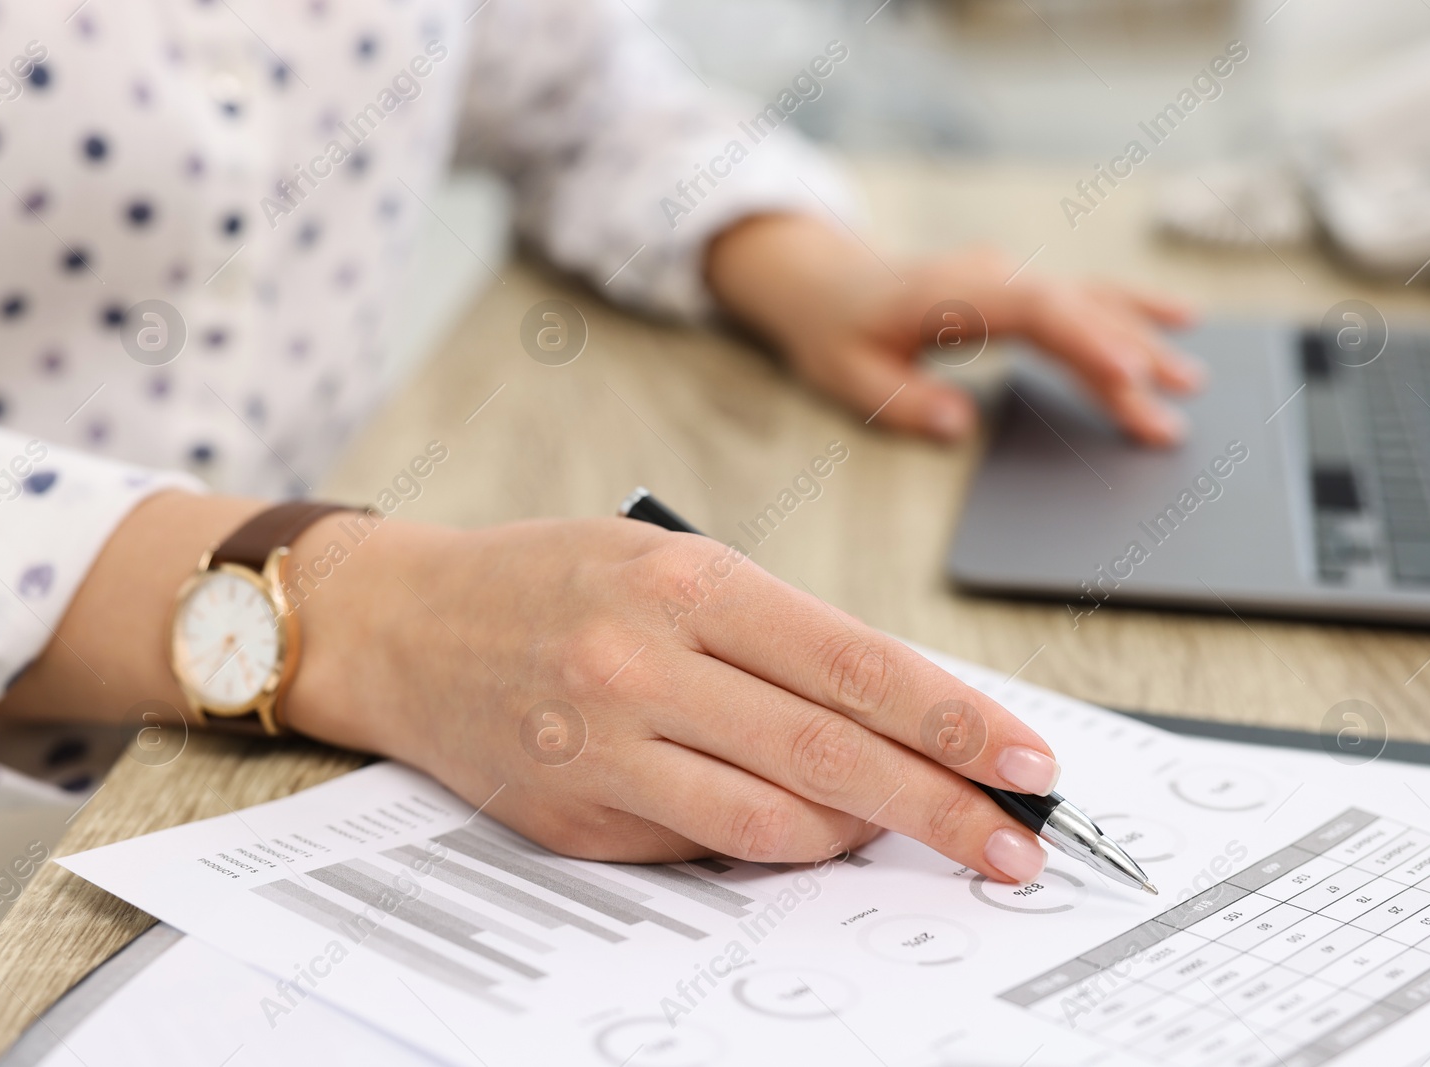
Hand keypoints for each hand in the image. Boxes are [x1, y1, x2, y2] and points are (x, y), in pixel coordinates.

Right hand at [286, 515, 1062, 882]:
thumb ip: (777, 637)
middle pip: (832, 751)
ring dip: (863, 836)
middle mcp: (646, 661)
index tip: (1027, 760)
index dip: (957, 720)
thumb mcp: (671, 563)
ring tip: (917, 833)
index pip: (856, 663)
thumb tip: (897, 718)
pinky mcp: (577, 813)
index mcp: (689, 580)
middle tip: (1019, 842)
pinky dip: (772, 844)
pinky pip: (705, 847)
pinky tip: (806, 830)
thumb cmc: (551, 580)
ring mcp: (607, 746)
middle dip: (946, 805)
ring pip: (775, 818)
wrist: (403, 624)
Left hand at [707, 214, 1204, 445]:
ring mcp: (1009, 275)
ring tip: (1189, 382)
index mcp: (950, 293)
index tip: (1127, 380)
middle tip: (1168, 421)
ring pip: (1088, 303)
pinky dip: (1131, 308)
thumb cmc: (836, 332)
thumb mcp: (850, 377)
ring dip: (1141, 340)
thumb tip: (958, 429)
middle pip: (1074, 314)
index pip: (1034, 312)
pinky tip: (1179, 320)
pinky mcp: (1018, 285)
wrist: (825, 284)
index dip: (1084, 343)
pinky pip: (1083, 294)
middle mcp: (990, 274)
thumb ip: (905, 403)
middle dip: (1127, 366)